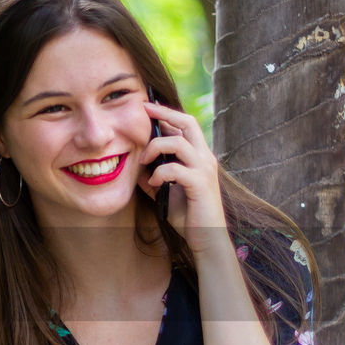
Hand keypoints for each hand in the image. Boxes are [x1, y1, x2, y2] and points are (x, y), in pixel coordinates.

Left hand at [139, 101, 229, 256]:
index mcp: (198, 156)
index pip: (185, 125)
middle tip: (144, 109)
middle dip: (164, 112)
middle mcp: (205, 158)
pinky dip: (159, 173)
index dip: (166, 113)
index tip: (146, 106)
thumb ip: (154, 177)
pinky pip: (175, 169)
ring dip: (155, 147)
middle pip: (188, 122)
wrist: (207, 238)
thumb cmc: (188, 215)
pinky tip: (154, 183)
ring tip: (143, 161)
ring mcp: (204, 169)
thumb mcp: (165, 192)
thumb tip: (137, 168)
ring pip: (179, 142)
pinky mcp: (201, 184)